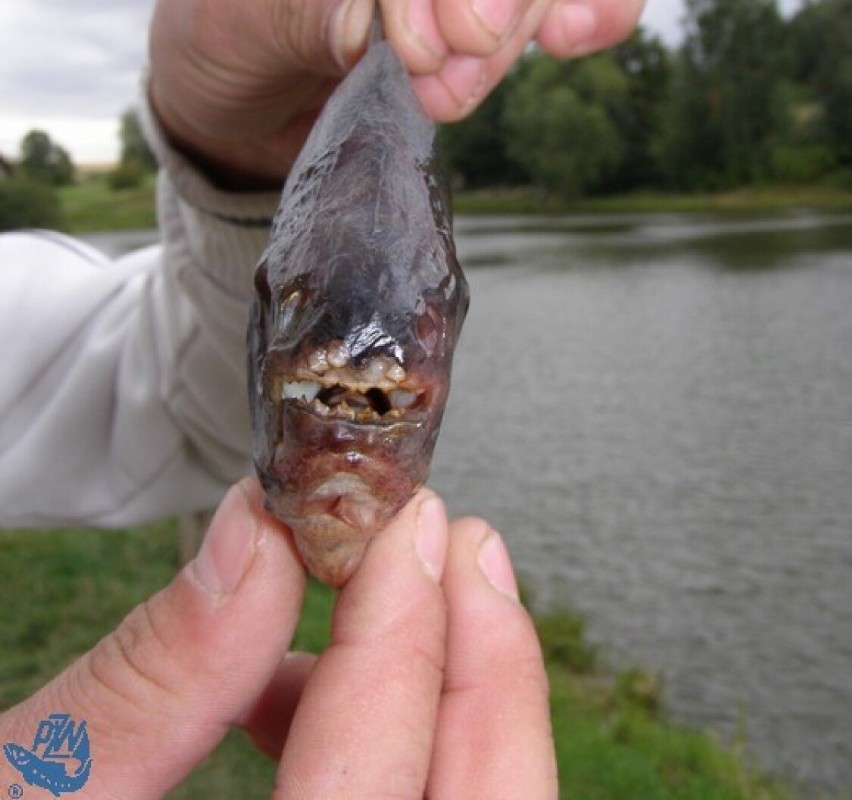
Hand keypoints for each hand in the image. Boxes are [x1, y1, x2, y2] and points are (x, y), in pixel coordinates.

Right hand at [0, 482, 555, 797]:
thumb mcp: (22, 791)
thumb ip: (147, 680)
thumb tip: (253, 539)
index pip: (364, 793)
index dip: (399, 638)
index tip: (406, 528)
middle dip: (482, 671)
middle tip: (460, 550)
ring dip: (441, 704)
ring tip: (373, 605)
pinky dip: (392, 752)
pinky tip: (304, 698)